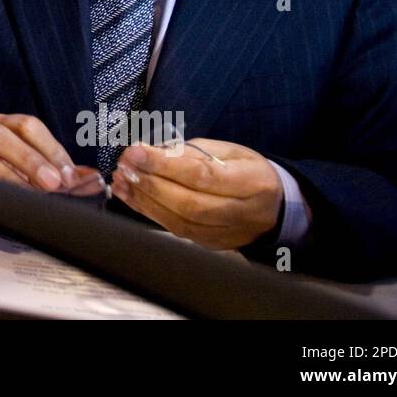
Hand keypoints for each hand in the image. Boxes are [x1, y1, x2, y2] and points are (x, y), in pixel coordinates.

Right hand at [0, 112, 97, 191]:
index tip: (70, 176)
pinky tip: (7, 198)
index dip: (51, 150)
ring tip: (32, 195)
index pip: (29, 127)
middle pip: (8, 136)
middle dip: (33, 160)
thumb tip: (87, 178)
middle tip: (54, 184)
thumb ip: (52, 168)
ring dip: (12, 175)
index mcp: (6, 122)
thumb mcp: (25, 164)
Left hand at [109, 138, 284, 249]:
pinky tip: (129, 195)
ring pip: (179, 222)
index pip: (203, 176)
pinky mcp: (210, 245)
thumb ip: (193, 152)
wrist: (275, 207)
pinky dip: (148, 212)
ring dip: (143, 199)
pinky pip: (175, 230)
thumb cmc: (248, 171)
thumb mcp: (230, 150)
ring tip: (121, 179)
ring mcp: (226, 235)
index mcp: (252, 183)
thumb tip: (155, 152)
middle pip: (189, 204)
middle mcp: (241, 214)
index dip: (166, 165)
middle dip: (150, 183)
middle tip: (125, 164)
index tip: (137, 151)